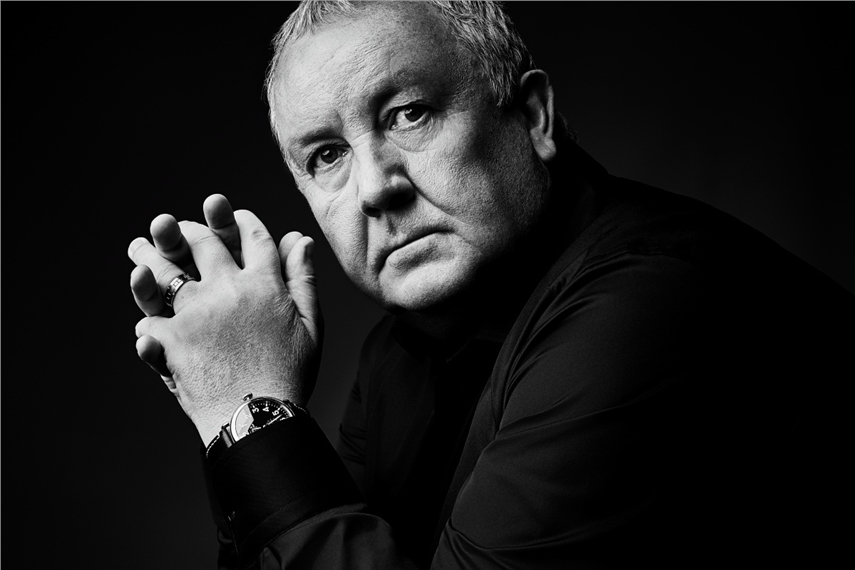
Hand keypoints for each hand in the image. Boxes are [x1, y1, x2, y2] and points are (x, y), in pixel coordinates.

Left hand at [128, 207, 321, 443]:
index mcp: (265, 283)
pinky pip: (150, 322)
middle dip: (188, 230)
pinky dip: (146, 324)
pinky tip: (143, 324)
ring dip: (148, 256)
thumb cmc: (289, 375)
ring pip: (164, 271)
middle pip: (203, 243)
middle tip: (173, 226)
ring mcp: (197, 310)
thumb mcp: (310, 324)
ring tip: (136, 248)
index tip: (230, 214)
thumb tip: (300, 238)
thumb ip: (302, 278)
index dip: (240, 221)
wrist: (258, 416)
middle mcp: (229, 288)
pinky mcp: (173, 336)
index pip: (252, 236)